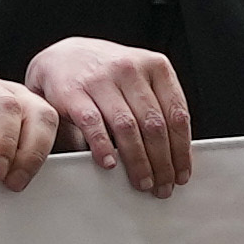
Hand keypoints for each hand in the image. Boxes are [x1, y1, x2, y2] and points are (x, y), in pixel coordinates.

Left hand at [0, 72, 63, 186]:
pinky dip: (51, 158)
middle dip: (30, 153)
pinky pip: (57, 139)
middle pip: (39, 113)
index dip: (4, 142)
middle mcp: (11, 93)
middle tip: (12, 183)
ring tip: (19, 182)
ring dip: (41, 158)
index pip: (4, 107)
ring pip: (52, 125)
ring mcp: (29, 108)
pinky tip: (36, 176)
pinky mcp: (39, 127)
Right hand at [8, 36, 192, 195]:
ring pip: (127, 127)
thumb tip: (176, 154)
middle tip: (163, 186)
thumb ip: (158, 107)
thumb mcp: (140, 80)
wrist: (62, 57)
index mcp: (155, 66)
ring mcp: (100, 79)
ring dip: (138, 161)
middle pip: (154, 124)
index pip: (177, 113)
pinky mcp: (73, 92)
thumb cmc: (107, 75)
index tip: (182, 173)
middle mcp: (129, 69)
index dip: (181, 149)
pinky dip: (103, 147)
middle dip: (162, 162)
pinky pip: (93, 124)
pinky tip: (110, 164)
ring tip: (142, 182)